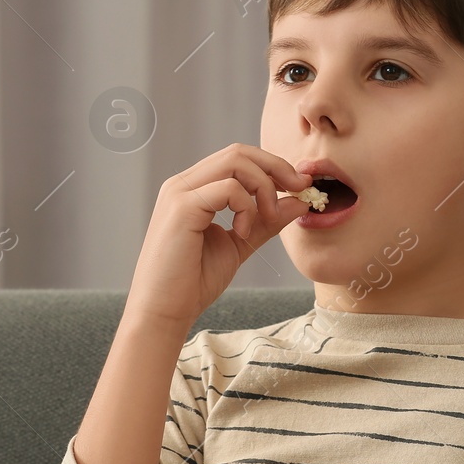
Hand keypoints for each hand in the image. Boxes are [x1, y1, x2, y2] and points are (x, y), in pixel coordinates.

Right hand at [124, 143, 312, 331]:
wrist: (164, 311)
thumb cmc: (193, 282)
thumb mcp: (239, 245)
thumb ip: (265, 222)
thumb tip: (297, 201)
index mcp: (193, 189)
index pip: (237, 158)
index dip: (272, 167)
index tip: (299, 187)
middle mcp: (183, 183)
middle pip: (238, 152)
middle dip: (277, 167)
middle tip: (299, 189)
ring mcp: (180, 192)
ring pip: (235, 162)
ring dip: (265, 187)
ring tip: (267, 218)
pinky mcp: (182, 207)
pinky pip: (229, 188)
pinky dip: (247, 208)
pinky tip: (243, 233)